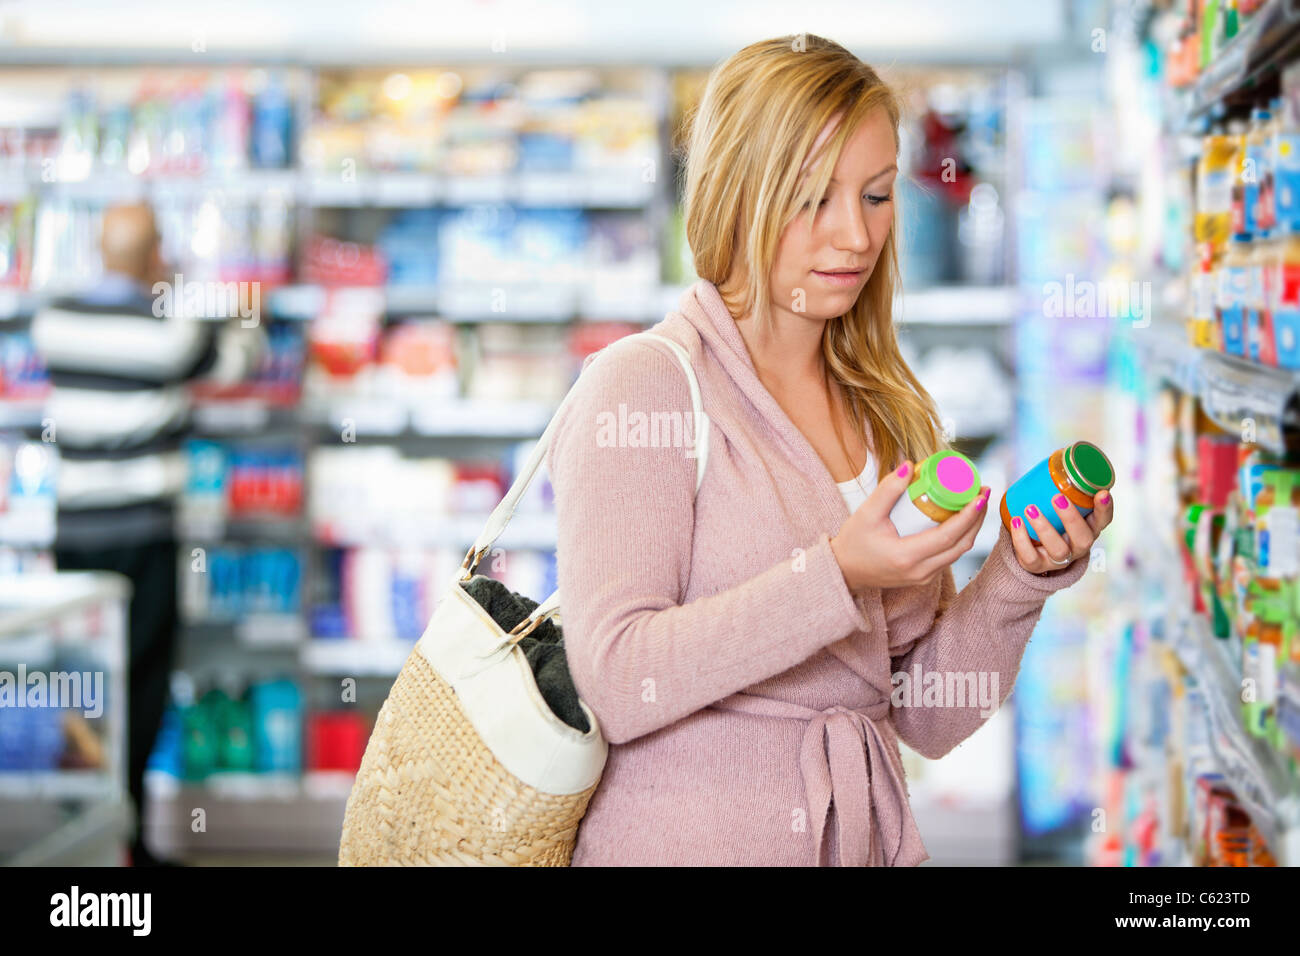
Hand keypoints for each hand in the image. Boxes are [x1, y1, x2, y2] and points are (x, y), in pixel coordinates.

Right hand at [830, 459, 989, 591]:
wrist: (844, 571)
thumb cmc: (853, 542)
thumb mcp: (866, 514)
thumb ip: (887, 490)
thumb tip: (909, 465)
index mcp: (906, 557)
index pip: (948, 536)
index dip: (968, 516)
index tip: (979, 495)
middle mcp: (920, 571)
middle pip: (961, 545)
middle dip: (977, 519)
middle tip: (983, 492)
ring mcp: (924, 577)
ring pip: (958, 552)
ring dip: (972, 528)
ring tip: (977, 502)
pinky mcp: (924, 577)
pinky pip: (949, 556)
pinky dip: (960, 537)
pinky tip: (962, 519)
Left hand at [1008, 490, 1113, 573]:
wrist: (1033, 551)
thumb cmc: (1052, 520)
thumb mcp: (1062, 506)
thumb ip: (1064, 486)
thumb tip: (1059, 454)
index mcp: (1088, 529)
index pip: (1103, 521)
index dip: (1105, 508)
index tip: (1102, 492)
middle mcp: (1078, 547)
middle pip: (1083, 538)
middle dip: (1072, 517)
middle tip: (1058, 497)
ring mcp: (1058, 559)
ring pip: (1058, 549)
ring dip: (1045, 528)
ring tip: (1030, 508)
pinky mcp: (1037, 567)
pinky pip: (1030, 557)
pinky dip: (1021, 539)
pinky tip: (1015, 521)